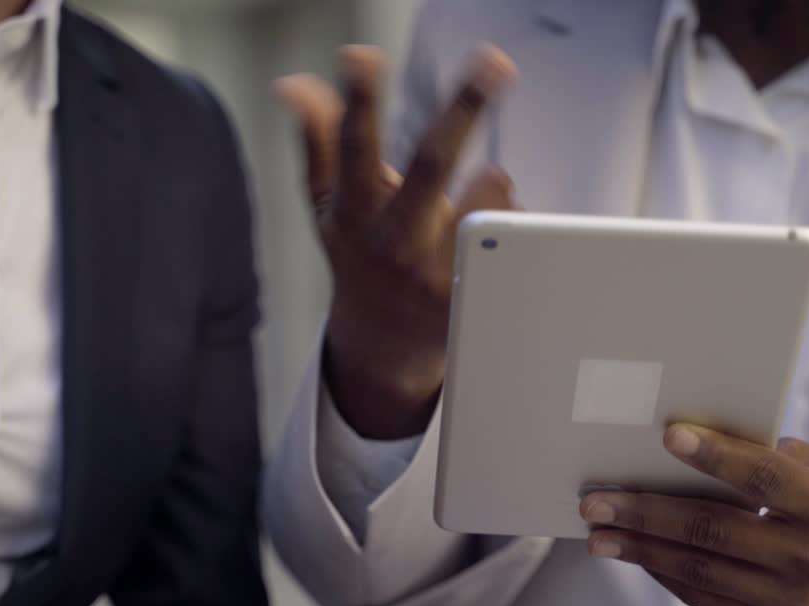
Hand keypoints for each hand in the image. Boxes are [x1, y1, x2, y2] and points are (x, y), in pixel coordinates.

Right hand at [274, 45, 517, 438]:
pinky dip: (508, 219)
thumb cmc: (361, 259)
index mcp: (355, 211)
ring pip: (492, 188)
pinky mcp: (476, 293)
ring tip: (473, 201)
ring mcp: (438, 269)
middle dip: (463, 107)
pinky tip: (487, 242)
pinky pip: (514, 229)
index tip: (359, 56)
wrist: (387, 346)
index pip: (352, 147)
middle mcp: (395, 240)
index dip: (357, 101)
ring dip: (492, 180)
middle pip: (431, 163)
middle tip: (495, 62)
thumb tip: (293, 84)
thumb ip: (318, 141)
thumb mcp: (330, 205)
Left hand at [580, 424, 808, 605]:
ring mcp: (791, 598)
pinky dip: (666, 575)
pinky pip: (706, 598)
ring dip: (641, 552)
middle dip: (645, 515)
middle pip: (713, 531)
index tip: (668, 436)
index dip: (716, 456)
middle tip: (595, 502)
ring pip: (700, 571)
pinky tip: (637, 554)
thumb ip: (772, 455)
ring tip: (599, 536)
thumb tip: (694, 442)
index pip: (764, 478)